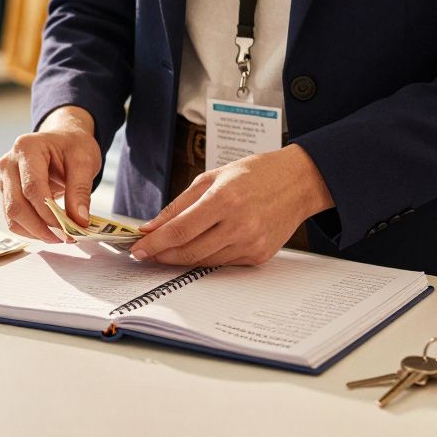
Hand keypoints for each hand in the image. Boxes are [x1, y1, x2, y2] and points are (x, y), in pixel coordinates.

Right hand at [0, 106, 101, 241]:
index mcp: (27, 148)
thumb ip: (81, 190)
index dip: (48, 212)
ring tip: (60, 237)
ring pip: (11, 215)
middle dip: (40, 227)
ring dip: (35, 232)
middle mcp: (9, 163)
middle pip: (16, 205)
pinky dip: (30, 229)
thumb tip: (79, 221)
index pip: (32, 188)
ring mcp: (5, 179)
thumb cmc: (72, 146)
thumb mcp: (84, 161)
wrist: (63, 140)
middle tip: (65, 238)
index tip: (69, 228)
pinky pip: (14, 218)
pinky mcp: (7, 193)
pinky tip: (49, 231)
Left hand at [131, 145, 333, 265]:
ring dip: (180, 258)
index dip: (155, 243)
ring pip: (204, 261)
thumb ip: (179, 205)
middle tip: (146, 253)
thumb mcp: (211, 178)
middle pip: (189, 252)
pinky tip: (196, 248)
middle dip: (162, 255)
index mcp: (224, 200)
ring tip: (166, 250)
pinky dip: (205, 257)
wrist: (298, 182)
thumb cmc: (255, 174)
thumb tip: (151, 226)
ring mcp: (251, 244)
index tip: (138, 248)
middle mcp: (239, 225)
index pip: (180, 230)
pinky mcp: (259, 256)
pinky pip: (222, 262)